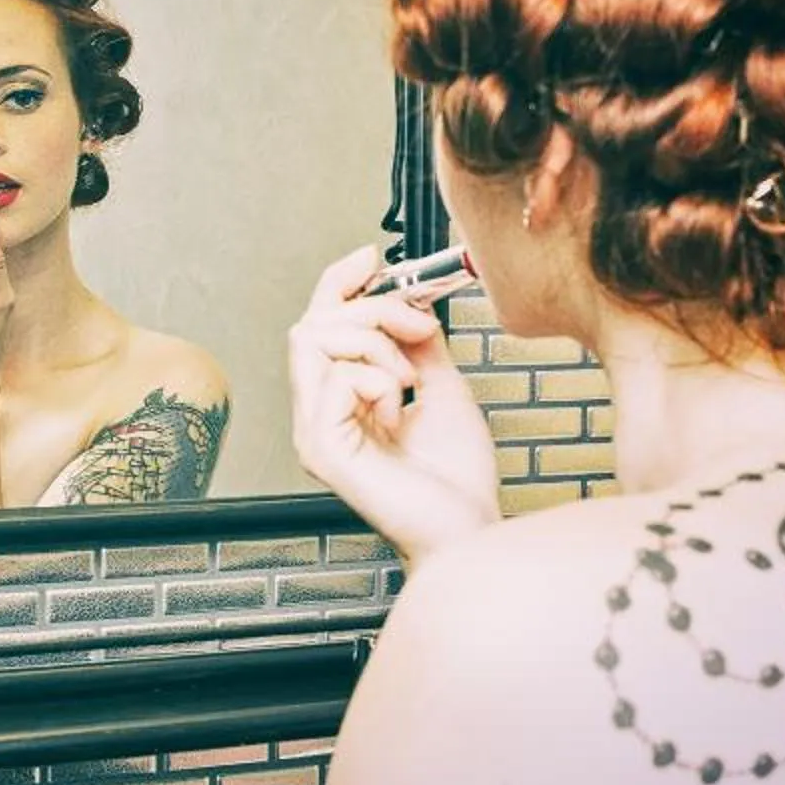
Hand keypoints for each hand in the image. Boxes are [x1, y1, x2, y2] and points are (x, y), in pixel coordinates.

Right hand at [288, 244, 501, 568]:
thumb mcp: (442, 387)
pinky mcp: (321, 449)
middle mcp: (319, 413)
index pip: (319, 325)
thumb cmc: (456, 478)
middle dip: (372, 308)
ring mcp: (314, 432)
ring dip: (375, 345)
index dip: (338, 283)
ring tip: (409, 380)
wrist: (470, 526)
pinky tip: (398, 409)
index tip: (371, 258)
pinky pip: (334, 378)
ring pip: (316, 340)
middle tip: (420, 327)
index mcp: (341, 400)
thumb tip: (410, 301)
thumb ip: (418, 344)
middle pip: (314, 323)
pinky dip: (376, 379)